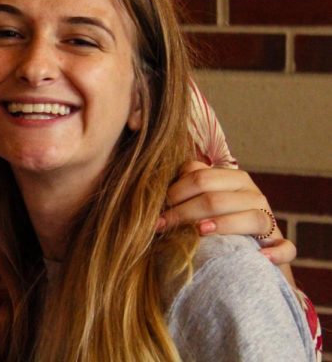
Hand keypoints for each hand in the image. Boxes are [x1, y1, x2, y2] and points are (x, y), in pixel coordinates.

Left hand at [159, 162, 295, 266]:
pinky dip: (274, 252)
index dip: (173, 194)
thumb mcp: (198, 200)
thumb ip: (183, 187)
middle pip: (215, 198)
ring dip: (223, 226)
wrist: (245, 250)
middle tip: (162, 226)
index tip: (155, 213)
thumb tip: (151, 190)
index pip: (200, 177)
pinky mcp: (280, 245)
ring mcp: (269, 219)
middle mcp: (252, 194)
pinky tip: (259, 258)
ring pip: (249, 218)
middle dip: (184, 213)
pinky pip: (285, 247)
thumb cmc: (212, 221)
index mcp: (232, 178)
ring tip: (199, 233)